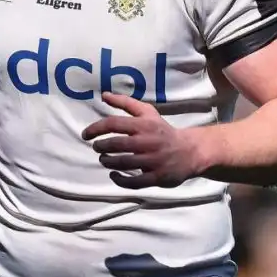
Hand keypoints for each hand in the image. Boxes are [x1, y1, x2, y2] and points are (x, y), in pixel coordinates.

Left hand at [81, 92, 215, 189]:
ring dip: (108, 161)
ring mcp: (153, 160)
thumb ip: (126, 103)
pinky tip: (113, 174)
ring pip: (123, 163)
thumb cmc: (162, 130)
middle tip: (97, 147)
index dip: (96, 129)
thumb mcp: (148, 112)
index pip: (114, 124)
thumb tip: (103, 94)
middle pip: (116, 144)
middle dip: (101, 146)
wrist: (190, 151)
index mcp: (144, 124)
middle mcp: (148, 141)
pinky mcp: (157, 177)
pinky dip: (120, 179)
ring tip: (104, 159)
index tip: (85, 135)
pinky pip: (134, 182)